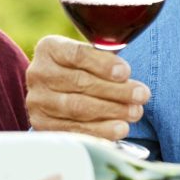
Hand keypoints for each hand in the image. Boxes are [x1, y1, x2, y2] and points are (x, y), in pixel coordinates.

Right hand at [25, 35, 149, 140]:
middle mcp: (38, 73)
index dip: (103, 64)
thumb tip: (126, 73)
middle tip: (142, 95)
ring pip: (78, 107)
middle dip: (116, 90)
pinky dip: (100, 130)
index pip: (77, 55)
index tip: (126, 72)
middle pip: (80, 82)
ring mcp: (37, 100)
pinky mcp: (42, 124)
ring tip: (135, 112)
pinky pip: (74, 129)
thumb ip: (106, 57)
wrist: (58, 92)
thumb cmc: (83, 69)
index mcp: (50, 48)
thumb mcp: (90, 55)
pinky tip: (119, 129)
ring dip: (112, 111)